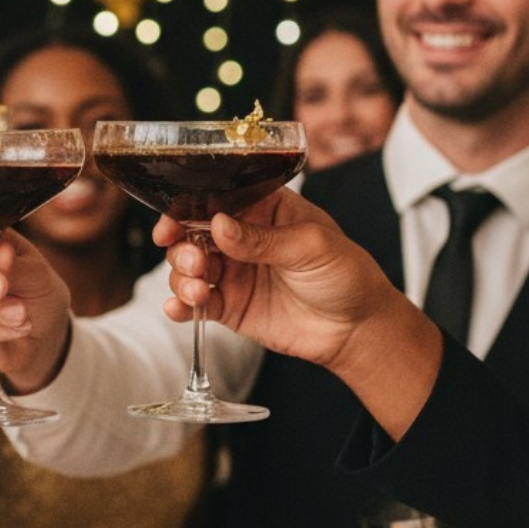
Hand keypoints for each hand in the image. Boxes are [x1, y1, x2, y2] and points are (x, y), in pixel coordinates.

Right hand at [160, 191, 393, 370]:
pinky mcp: (230, 306)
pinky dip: (180, 306)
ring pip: (188, 268)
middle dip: (182, 247)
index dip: (188, 208)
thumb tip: (219, 225)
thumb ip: (263, 238)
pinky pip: (195, 304)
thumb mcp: (311, 246)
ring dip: (181, 277)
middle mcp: (241, 237)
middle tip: (195, 262)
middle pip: (192, 233)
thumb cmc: (345, 274)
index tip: (172, 223)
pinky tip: (180, 309)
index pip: (216, 199)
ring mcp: (233, 272)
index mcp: (262, 209)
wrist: (357, 328)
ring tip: (198, 291)